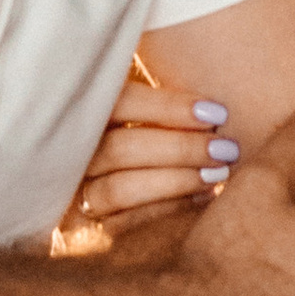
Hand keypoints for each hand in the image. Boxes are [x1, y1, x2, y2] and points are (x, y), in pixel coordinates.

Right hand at [61, 71, 239, 241]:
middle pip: (120, 147)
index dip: (168, 107)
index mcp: (78, 107)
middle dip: (181, 148)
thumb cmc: (137, 129)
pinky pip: (125, 226)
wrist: (93, 202)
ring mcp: (70, 195)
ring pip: (120, 190)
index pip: (118, 103)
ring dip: (178, 180)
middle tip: (228, 148)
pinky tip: (204, 200)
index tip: (217, 112)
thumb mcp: (135, 99)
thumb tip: (210, 62)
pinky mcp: (81, 233)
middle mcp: (66, 152)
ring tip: (219, 174)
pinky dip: (169, 212)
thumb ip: (156, 85)